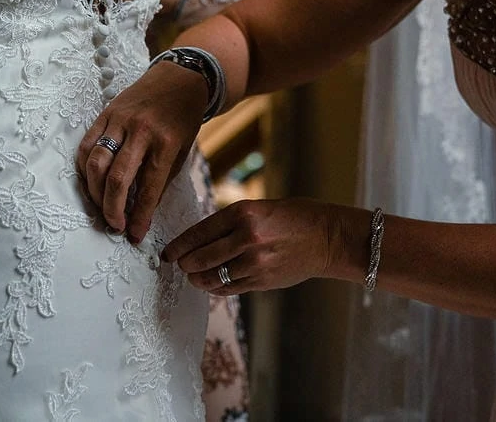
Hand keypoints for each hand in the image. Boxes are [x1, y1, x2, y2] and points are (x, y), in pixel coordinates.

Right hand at [77, 61, 207, 241]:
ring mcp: (120, 120)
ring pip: (96, 163)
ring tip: (101, 208)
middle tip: (114, 226)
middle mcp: (141, 131)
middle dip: (112, 209)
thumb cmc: (183, 119)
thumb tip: (141, 213)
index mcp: (166, 143)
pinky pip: (87, 145)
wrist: (180, 78)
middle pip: (117, 178)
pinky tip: (91, 184)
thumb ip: (161, 179)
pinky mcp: (106, 113)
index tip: (134, 236)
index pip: (148, 188)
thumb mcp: (183, 151)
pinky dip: (85, 169)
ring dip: (95, 192)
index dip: (140, 216)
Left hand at [161, 198, 338, 294]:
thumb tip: (199, 239)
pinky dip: (215, 287)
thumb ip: (231, 222)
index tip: (167, 252)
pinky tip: (211, 283)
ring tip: (192, 275)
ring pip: (212, 277)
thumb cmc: (294, 217)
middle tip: (179, 264)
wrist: (327, 238)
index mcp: (243, 213)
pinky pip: (229, 288)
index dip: (178, 245)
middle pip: (200, 257)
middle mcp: (246, 238)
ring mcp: (255, 262)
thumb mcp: (260, 208)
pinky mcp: (262, 281)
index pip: (199, 232)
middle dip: (184, 263)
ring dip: (197, 278)